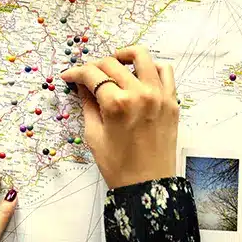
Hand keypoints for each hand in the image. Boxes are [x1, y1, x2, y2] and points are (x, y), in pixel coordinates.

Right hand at [61, 46, 178, 188]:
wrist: (148, 186)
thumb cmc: (118, 166)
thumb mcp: (94, 135)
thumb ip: (88, 105)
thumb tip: (82, 85)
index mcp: (117, 103)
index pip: (92, 74)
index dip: (76, 72)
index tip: (69, 76)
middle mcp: (140, 94)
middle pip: (112, 63)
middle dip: (95, 66)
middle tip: (87, 76)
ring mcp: (159, 95)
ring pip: (142, 56)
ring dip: (124, 56)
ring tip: (115, 64)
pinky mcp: (172, 101)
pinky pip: (165, 71)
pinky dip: (151, 67)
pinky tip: (140, 75)